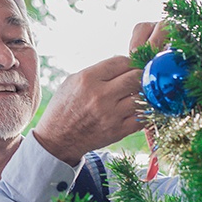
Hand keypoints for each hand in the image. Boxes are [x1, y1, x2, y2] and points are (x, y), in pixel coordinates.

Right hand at [32, 22, 167, 165]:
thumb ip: (97, 71)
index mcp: (88, 79)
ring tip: (139, 94)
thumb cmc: (64, 108)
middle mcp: (101, 95)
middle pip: (136, 77)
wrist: (57, 139)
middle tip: (140, 79)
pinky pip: (143, 117)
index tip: (131, 66)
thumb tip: (122, 64)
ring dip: (144, 94)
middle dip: (141, 75)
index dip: (130, 62)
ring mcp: (111, 114)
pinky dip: (145, 112)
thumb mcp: (72, 82)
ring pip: (143, 96)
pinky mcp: (118, 131)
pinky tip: (139, 109)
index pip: (122, 61)